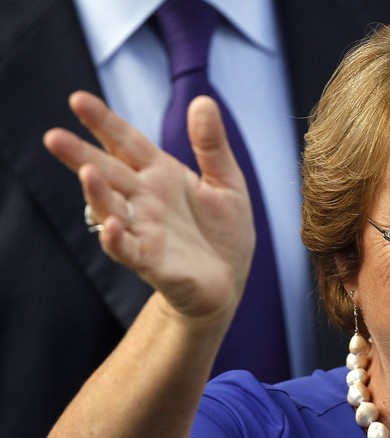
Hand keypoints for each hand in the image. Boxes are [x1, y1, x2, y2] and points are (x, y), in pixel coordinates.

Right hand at [44, 91, 253, 320]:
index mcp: (161, 174)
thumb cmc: (224, 231)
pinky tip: (113, 225)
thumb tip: (203, 100)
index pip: (126, 142)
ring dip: (96, 192)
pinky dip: (116, 238)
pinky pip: (126, 249)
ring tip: (87, 173)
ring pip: (110, 207)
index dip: (104, 122)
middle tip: (53, 136)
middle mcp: (145, 199)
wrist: (229, 280)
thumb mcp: (227, 182)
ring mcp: (144, 229)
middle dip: (81, 155)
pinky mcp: (150, 260)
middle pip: (108, 171)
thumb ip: (212, 145)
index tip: (78, 99)